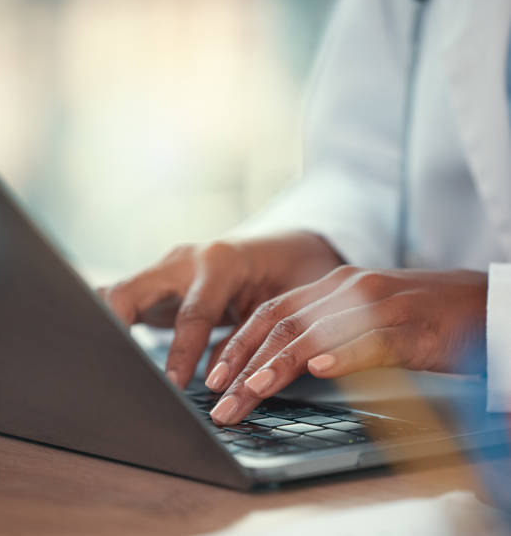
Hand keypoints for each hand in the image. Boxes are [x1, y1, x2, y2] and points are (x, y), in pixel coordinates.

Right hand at [99, 232, 342, 388]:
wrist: (276, 250)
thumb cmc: (285, 276)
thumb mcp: (280, 307)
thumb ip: (247, 340)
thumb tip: (216, 382)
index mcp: (220, 262)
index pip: (192, 313)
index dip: (181, 353)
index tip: (171, 387)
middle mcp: (183, 260)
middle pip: (131, 292)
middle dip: (113, 329)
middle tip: (108, 371)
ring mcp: (164, 269)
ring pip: (115, 293)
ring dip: (102, 326)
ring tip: (92, 364)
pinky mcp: (154, 284)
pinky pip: (121, 301)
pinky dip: (108, 324)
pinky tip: (100, 351)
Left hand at [208, 266, 487, 424]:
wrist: (476, 301)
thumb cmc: (413, 316)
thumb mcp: (358, 318)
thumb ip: (322, 332)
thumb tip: (281, 364)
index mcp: (329, 287)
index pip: (270, 313)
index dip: (237, 343)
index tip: (212, 376)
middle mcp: (345, 288)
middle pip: (282, 324)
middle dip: (244, 363)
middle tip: (220, 401)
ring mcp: (377, 302)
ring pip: (316, 331)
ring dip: (279, 364)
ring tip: (251, 392)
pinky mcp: (410, 322)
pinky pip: (372, 338)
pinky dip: (344, 354)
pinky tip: (321, 370)